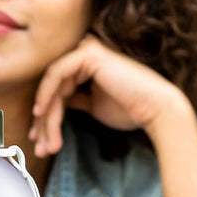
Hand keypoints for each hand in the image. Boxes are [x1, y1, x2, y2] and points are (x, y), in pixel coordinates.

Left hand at [28, 34, 189, 157]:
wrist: (157, 109)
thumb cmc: (131, 109)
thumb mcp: (94, 105)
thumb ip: (75, 100)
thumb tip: (52, 106)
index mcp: (88, 63)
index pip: (58, 89)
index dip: (46, 116)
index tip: (40, 141)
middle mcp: (86, 52)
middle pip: (52, 88)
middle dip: (43, 121)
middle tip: (39, 147)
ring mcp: (87, 49)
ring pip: (52, 85)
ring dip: (47, 118)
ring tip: (46, 143)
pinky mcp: (89, 53)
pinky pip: (57, 74)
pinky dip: (46, 95)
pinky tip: (41, 114)